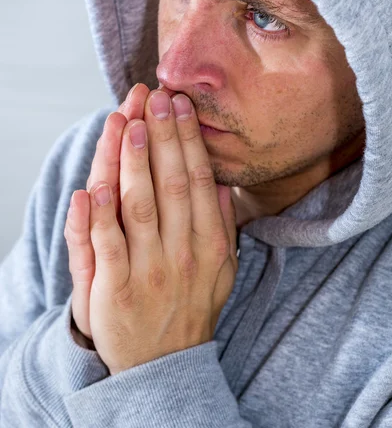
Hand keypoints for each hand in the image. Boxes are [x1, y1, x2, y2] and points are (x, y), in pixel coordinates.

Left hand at [68, 86, 237, 372]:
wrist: (164, 364)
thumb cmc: (191, 306)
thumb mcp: (223, 270)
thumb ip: (221, 225)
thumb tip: (217, 183)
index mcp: (209, 244)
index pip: (196, 180)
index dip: (188, 141)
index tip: (180, 106)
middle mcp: (181, 253)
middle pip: (169, 184)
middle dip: (163, 137)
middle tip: (156, 98)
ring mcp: (147, 271)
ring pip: (137, 206)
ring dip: (133, 162)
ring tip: (131, 122)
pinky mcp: (114, 289)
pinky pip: (106, 245)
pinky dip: (99, 214)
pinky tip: (98, 182)